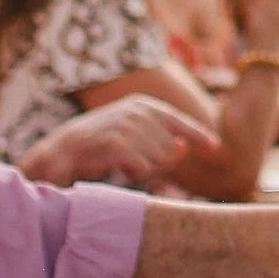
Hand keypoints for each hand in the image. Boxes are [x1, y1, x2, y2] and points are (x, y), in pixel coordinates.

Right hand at [18, 96, 202, 188]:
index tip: (215, 147)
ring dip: (144, 168)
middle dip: (159, 162)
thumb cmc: (100, 146)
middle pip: (171, 148)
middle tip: (134, 162)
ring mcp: (129, 126)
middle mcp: (139, 111)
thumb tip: (184, 149)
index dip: (198, 135)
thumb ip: (159, 141)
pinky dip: (133, 173)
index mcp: (144, 105)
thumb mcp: (132, 137)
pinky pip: (143, 167)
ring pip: (159, 159)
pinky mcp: (119, 143)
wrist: (63, 150)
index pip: (179, 121)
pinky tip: (118, 168)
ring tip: (123, 162)